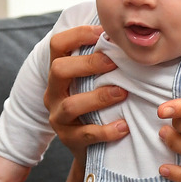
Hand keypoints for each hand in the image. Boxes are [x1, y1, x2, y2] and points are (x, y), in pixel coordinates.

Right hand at [43, 24, 128, 159]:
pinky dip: (106, 130)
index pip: (58, 45)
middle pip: (58, 69)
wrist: (90, 149)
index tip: (103, 32)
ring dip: (99, 97)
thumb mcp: (93, 80)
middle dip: (88, 64)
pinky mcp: (69, 140)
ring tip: (123, 93)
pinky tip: (124, 126)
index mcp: (59, 73)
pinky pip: (85, 134)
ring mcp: (58, 117)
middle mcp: (53, 92)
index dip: (78, 34)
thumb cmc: (97, 104)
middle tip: (114, 62)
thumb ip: (103, 59)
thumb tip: (127, 32)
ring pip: (71, 104)